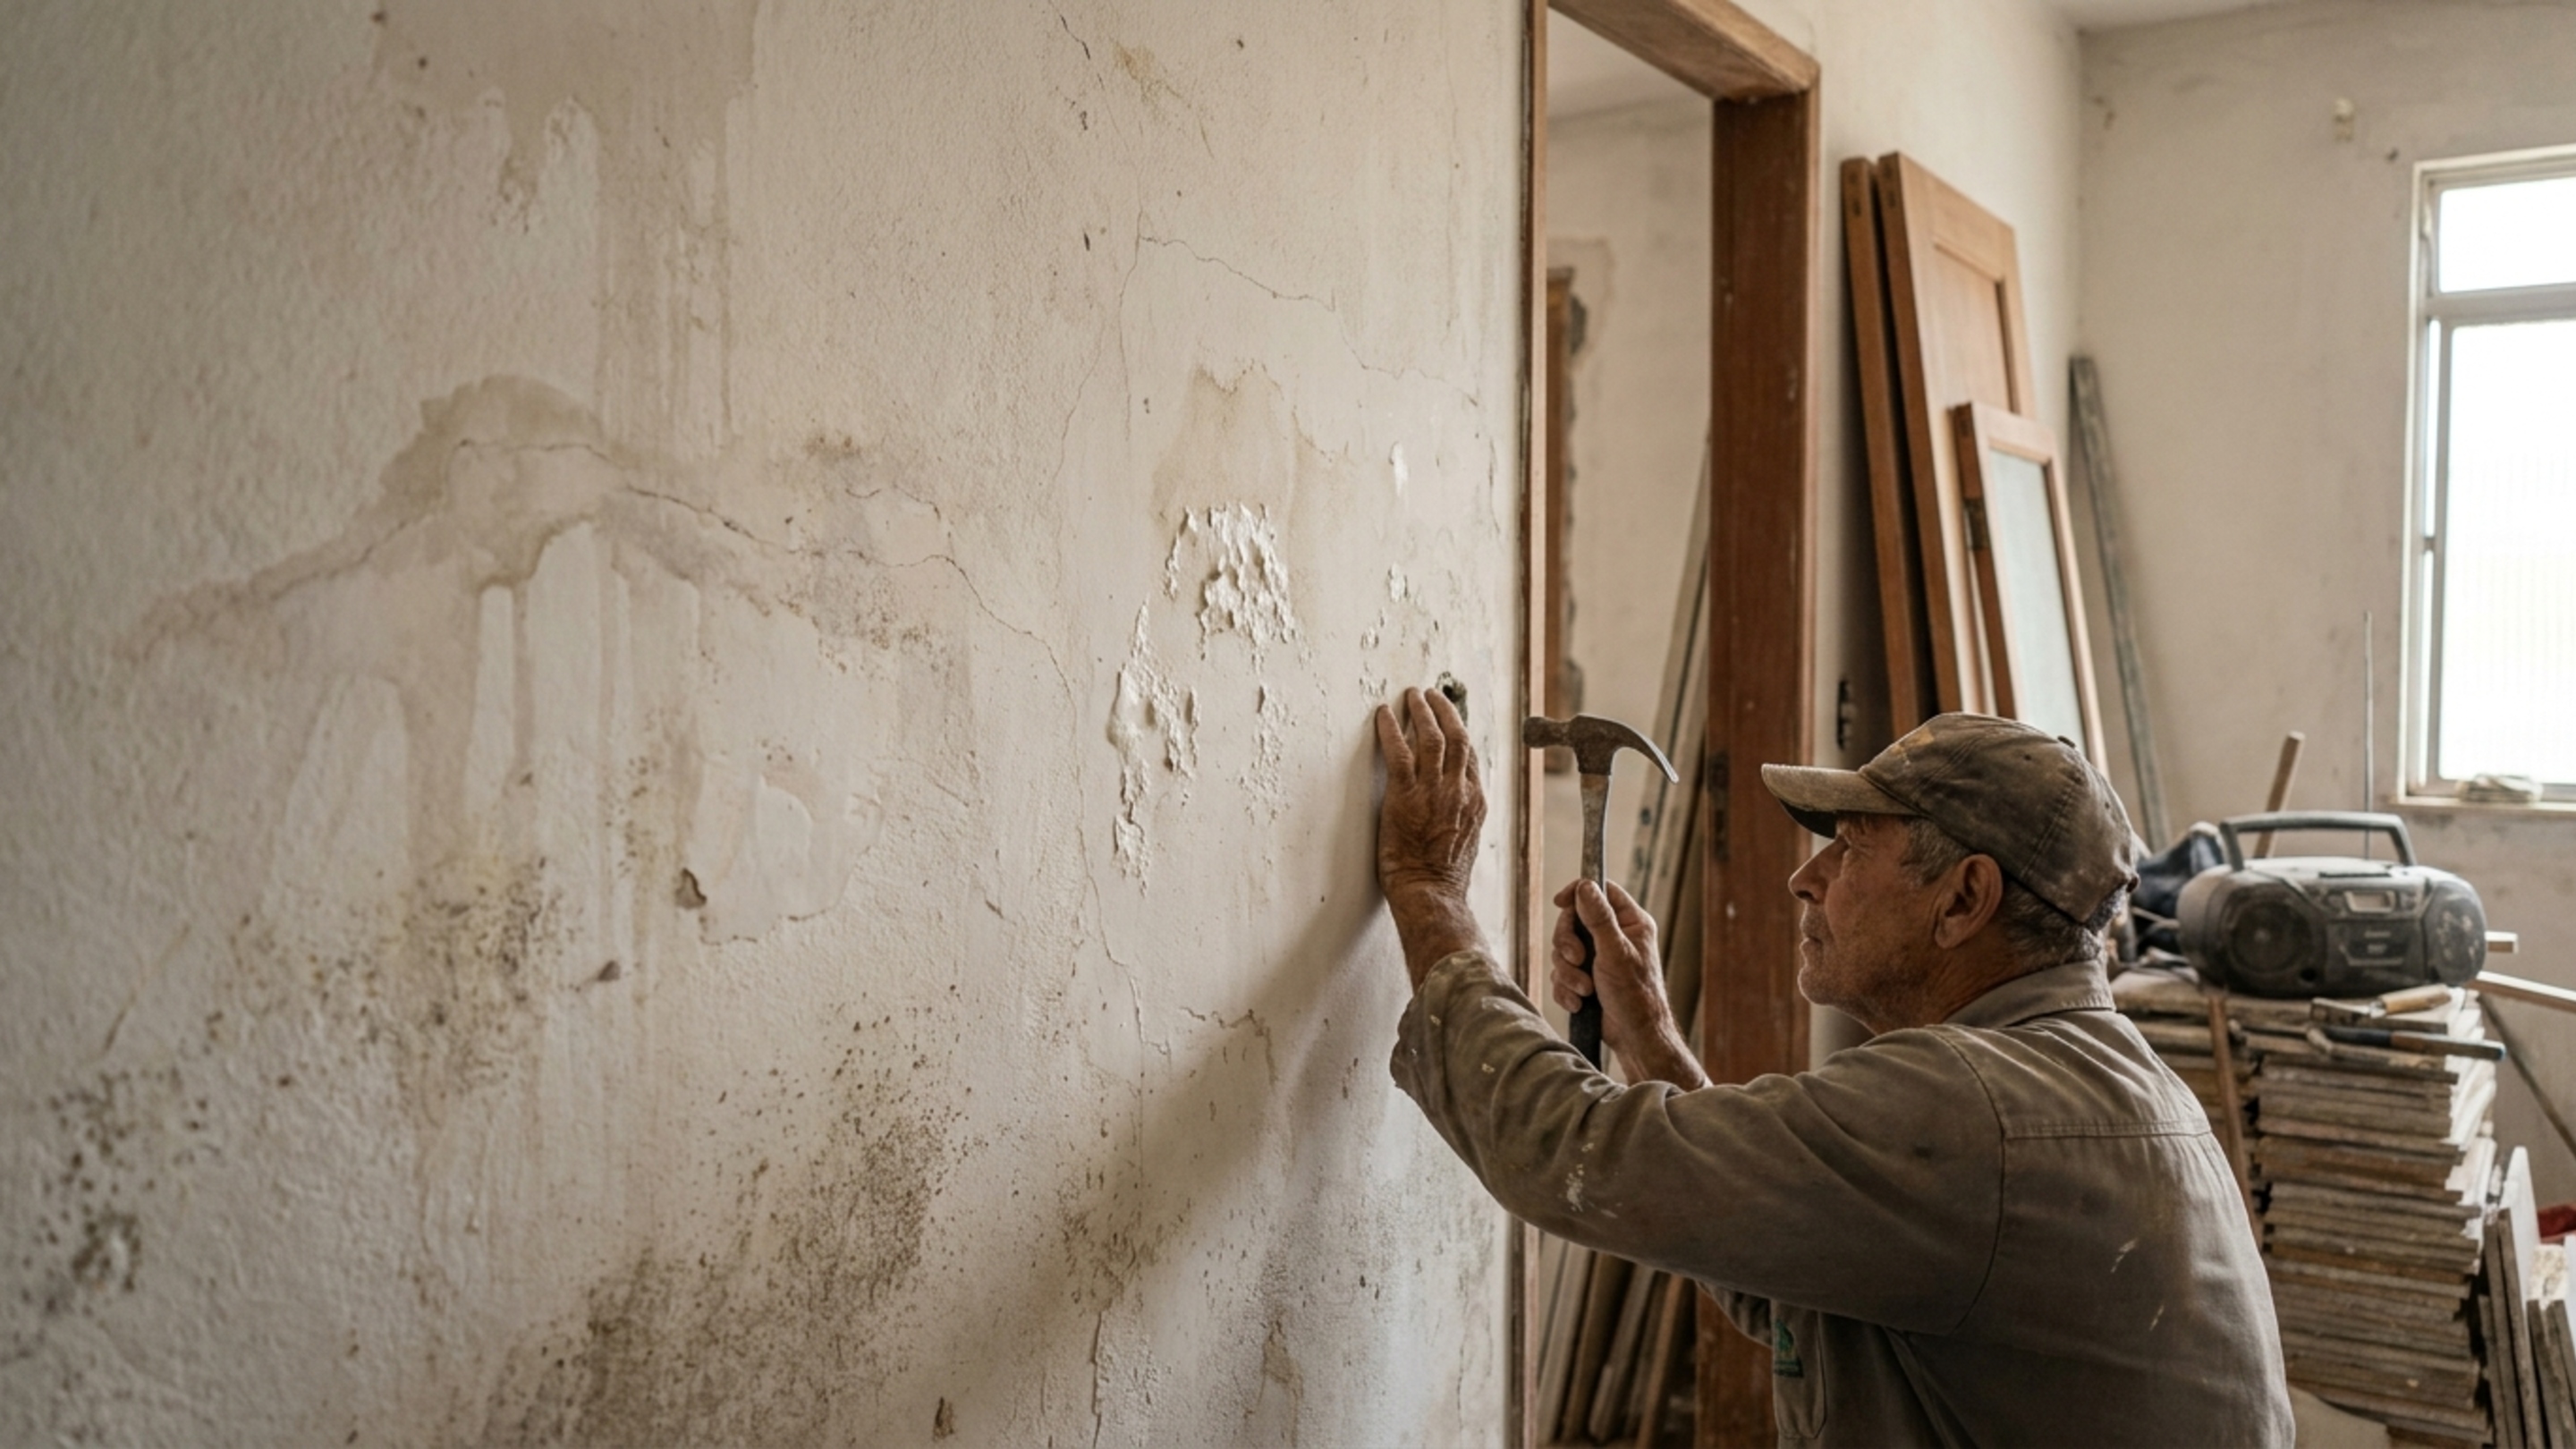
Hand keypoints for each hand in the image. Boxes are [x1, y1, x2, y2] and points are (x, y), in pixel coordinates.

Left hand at [1374, 686, 1488, 985]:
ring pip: (1431, 737)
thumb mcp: (1464, 842)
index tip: (1450, 718)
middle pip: (1457, 737)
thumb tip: (1453, 810)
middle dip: (1444, 710)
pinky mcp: (1406, 794)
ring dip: (1421, 711)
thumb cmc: (1442, 878)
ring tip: (1411, 696)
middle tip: (1430, 694)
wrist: (1430, 893)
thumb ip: (1461, 817)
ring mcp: (1434, 791)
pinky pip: (1398, 750)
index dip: (1459, 731)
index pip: (1471, 756)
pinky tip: (1383, 715)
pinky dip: (1390, 728)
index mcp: (1475, 802)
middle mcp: (1459, 790)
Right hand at [1552, 879, 1703, 1085]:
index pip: (1601, 891)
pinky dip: (1566, 988)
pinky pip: (1562, 973)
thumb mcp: (1615, 952)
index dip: (1578, 893)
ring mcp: (1599, 957)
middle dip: (1567, 944)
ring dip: (1568, 973)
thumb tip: (1585, 886)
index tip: (1559, 903)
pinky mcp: (1587, 977)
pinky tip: (1578, 1003)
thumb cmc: (1635, 995)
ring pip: (1564, 950)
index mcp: (1630, 922)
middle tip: (1576, 961)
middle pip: (1574, 921)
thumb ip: (1599, 918)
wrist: (1634, 1036)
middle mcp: (1615, 936)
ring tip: (1584, 991)